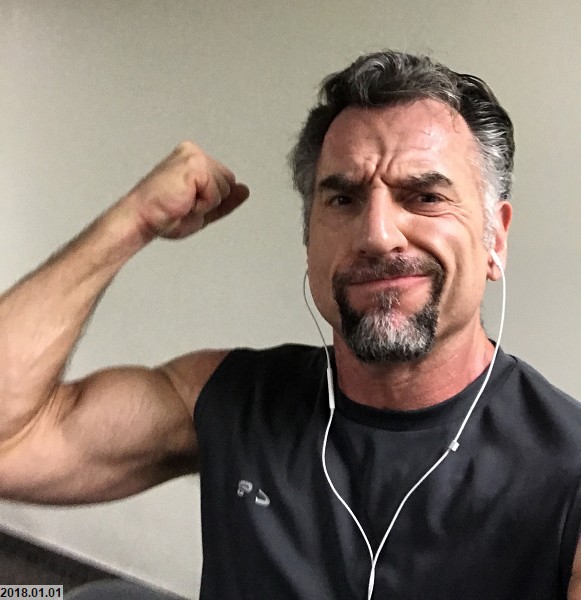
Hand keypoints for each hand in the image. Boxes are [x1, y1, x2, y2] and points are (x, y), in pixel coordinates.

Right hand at [128, 141, 248, 239]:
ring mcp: (194, 157)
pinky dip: (203, 204)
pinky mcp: (194, 165)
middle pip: (229, 183)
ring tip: (183, 201)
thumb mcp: (204, 209)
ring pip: (224, 188)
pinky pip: (216, 193)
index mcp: (193, 158)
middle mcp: (193, 153)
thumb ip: (226, 200)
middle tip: (184, 203)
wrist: (144, 218)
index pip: (226, 180)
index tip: (188, 202)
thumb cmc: (164, 214)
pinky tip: (184, 200)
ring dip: (206, 203)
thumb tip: (245, 190)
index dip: (213, 199)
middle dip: (211, 201)